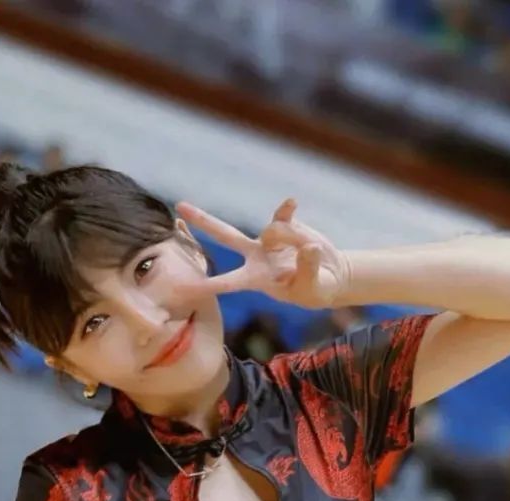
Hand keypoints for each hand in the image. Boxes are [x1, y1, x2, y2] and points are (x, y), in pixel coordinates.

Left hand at [174, 197, 350, 308]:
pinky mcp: (284, 224)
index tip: (183, 286)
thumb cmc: (316, 289)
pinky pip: (283, 213)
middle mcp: (256, 257)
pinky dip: (287, 209)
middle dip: (203, 221)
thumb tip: (306, 247)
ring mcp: (269, 239)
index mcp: (256, 279)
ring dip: (293, 240)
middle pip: (225, 235)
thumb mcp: (313, 287)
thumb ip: (307, 268)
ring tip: (310, 253)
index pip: (229, 282)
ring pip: (273, 230)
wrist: (330, 274)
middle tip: (179, 206)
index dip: (208, 284)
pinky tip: (292, 202)